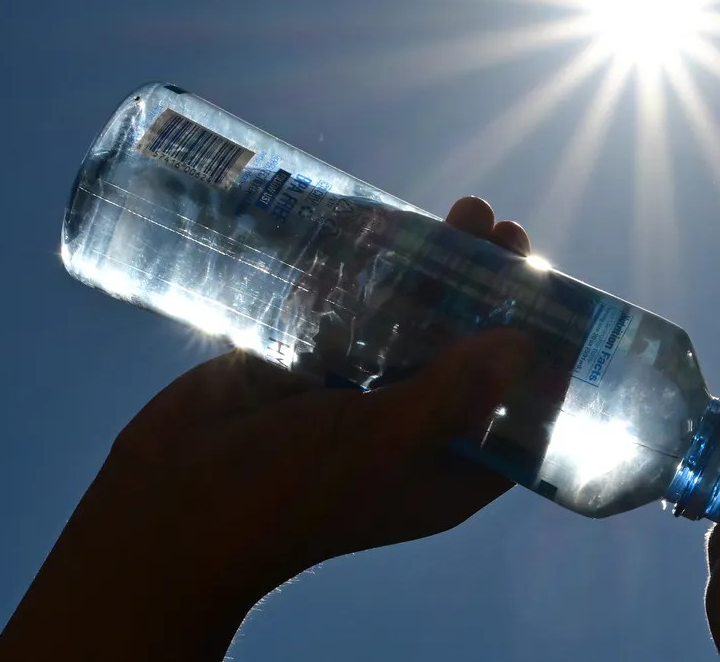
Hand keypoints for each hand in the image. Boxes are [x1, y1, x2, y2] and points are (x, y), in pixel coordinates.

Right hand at [0, 197, 534, 661]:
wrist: (164, 509)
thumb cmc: (282, 494)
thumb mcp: (380, 444)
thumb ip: (451, 396)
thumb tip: (524, 347)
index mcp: (448, 467)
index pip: (521, 408)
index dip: (545, 351)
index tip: (556, 289)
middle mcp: (413, 429)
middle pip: (472, 347)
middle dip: (492, 289)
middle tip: (503, 230)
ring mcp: (360, 393)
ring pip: (418, 319)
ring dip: (441, 267)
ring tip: (465, 210)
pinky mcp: (311, 363)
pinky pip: (358, 308)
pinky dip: (376, 270)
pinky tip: (389, 223)